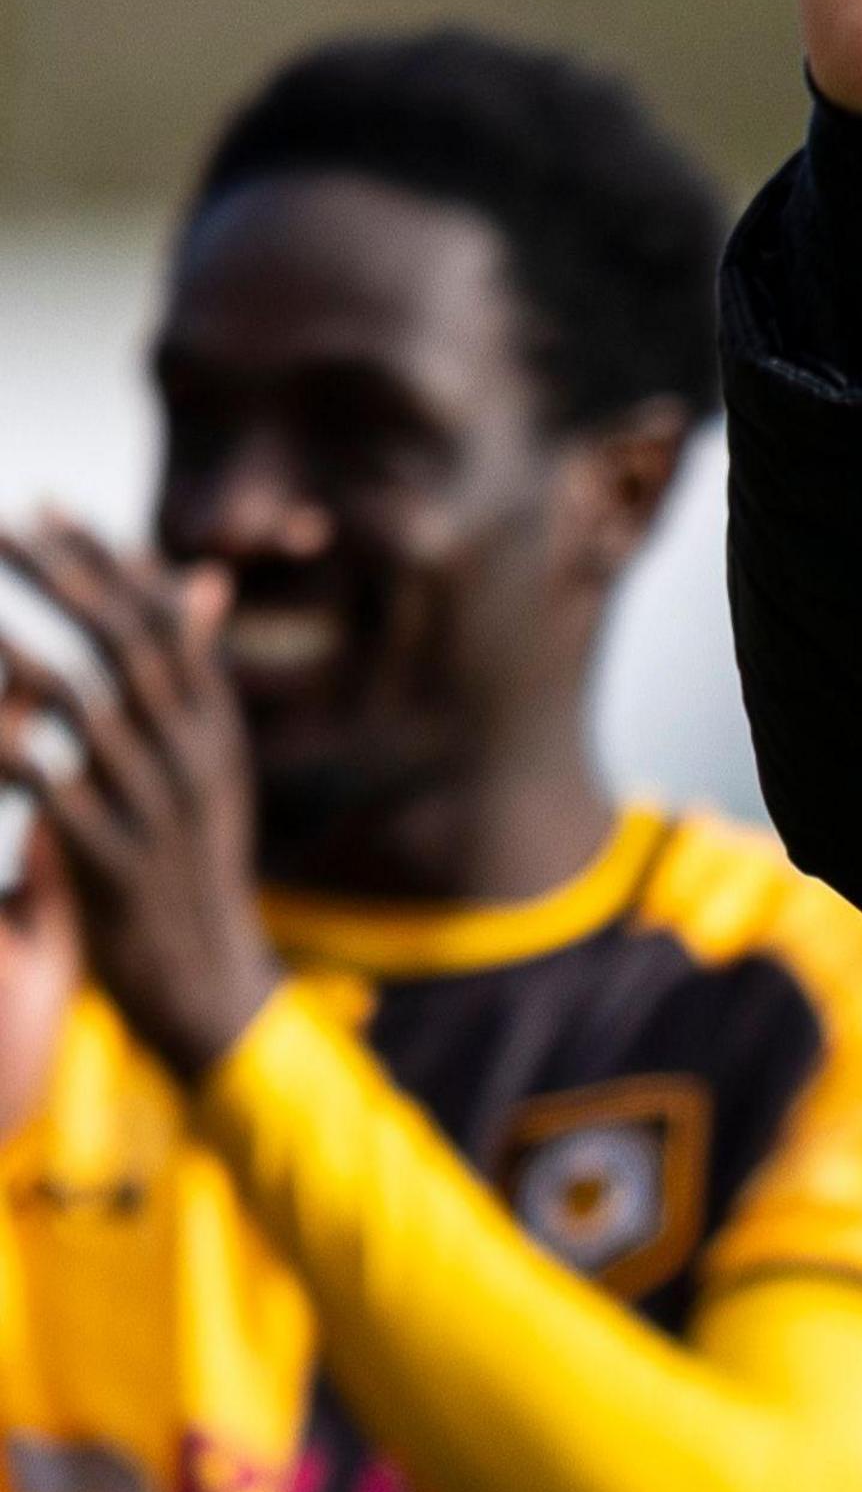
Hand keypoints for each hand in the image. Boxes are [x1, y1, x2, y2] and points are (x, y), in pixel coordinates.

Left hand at [0, 516, 280, 1081]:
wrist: (209, 984)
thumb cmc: (190, 865)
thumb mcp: (206, 763)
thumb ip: (191, 675)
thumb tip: (195, 580)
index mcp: (211, 726)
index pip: (163, 619)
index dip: (107, 560)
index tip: (46, 506)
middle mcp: (192, 755)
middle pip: (127, 645)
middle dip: (64, 580)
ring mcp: (156, 807)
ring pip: (89, 707)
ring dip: (21, 652)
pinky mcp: (114, 862)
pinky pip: (55, 792)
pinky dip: (13, 751)